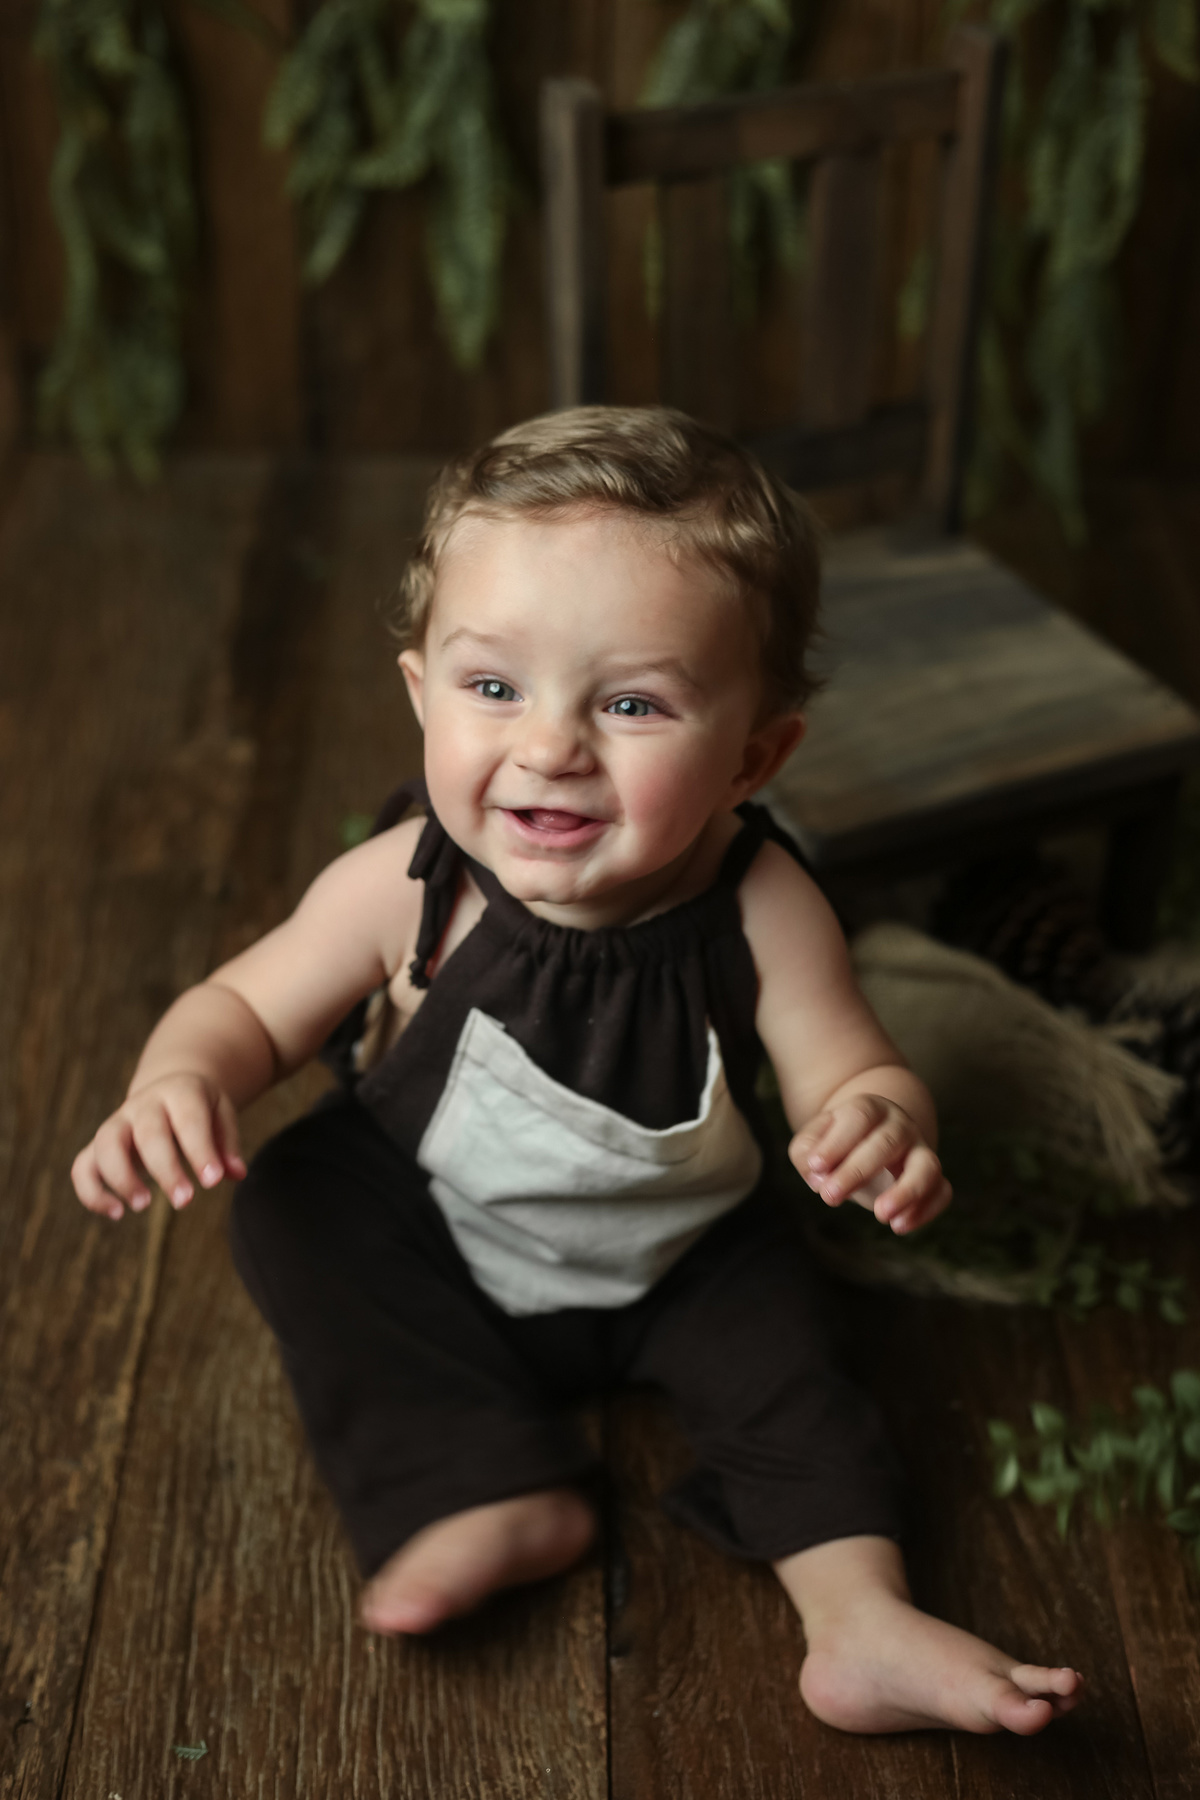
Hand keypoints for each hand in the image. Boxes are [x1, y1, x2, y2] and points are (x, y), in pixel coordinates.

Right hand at [72, 1074, 245, 1222]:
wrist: (169, 1087)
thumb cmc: (200, 1107)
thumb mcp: (221, 1112)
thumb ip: (227, 1142)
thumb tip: (236, 1174)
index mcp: (179, 1091)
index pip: (188, 1119)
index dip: (200, 1150)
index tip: (213, 1182)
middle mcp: (143, 1104)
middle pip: (148, 1134)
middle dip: (166, 1170)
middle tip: (185, 1202)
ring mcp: (117, 1122)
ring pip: (106, 1145)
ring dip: (121, 1178)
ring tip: (143, 1205)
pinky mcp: (98, 1145)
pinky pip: (83, 1166)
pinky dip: (92, 1192)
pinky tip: (116, 1213)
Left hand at [789, 1094, 950, 1235]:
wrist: (867, 1142)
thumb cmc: (836, 1144)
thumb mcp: (813, 1143)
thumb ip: (807, 1153)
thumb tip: (818, 1177)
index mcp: (868, 1109)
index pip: (859, 1117)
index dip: (837, 1142)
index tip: (816, 1167)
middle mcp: (900, 1126)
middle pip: (887, 1142)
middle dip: (857, 1171)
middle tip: (830, 1197)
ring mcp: (921, 1151)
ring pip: (928, 1166)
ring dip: (907, 1191)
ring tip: (881, 1215)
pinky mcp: (933, 1178)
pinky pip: (942, 1191)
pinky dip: (926, 1210)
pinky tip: (899, 1226)